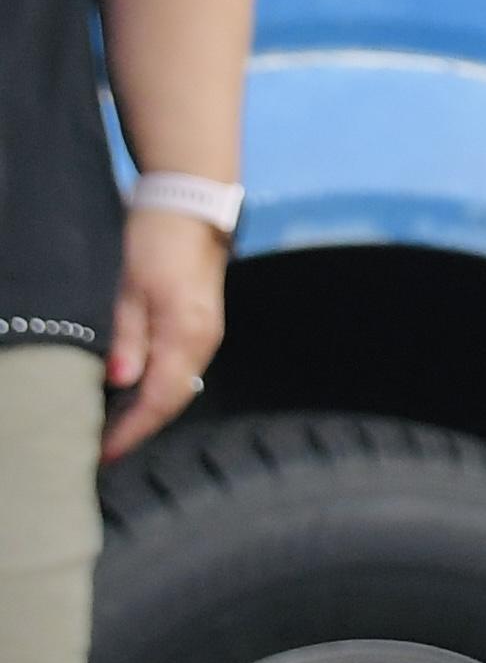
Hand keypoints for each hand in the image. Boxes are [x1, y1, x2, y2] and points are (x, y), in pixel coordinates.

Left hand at [101, 206, 224, 460]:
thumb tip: (119, 382)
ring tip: (111, 428)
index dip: (131, 430)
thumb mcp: (129, 289)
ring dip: (147, 411)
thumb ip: (126, 338)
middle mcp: (203, 343)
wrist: (190, 209)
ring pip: (177, 388)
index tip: (103, 453)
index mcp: (185, 336)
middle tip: (101, 449)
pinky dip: (156, 390)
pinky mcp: (201, 327)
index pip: (159, 399)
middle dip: (139, 428)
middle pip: (172, 400)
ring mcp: (206, 335)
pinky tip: (132, 394)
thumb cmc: (154, 244)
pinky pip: (180, 372)